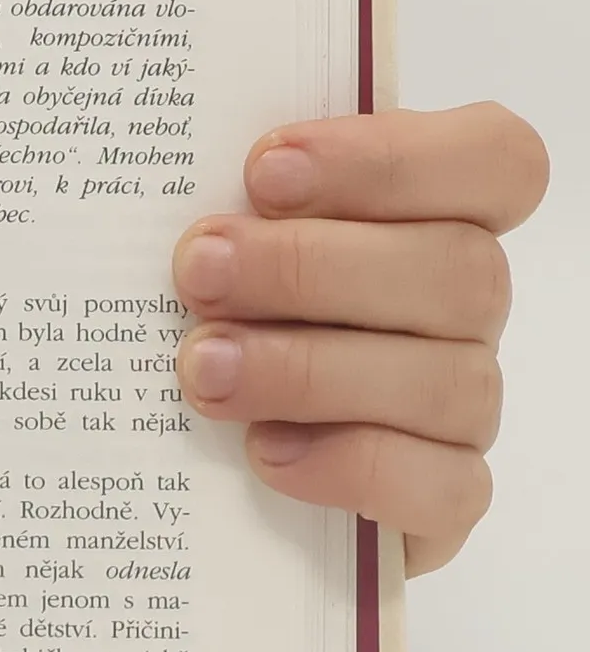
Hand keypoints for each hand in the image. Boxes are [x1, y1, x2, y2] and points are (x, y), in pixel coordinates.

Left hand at [173, 103, 547, 575]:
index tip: (264, 169)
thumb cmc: (213, 311)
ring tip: (202, 370)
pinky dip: (350, 465)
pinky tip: (264, 451)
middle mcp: (465, 306)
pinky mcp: (442, 496)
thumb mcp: (214, 239)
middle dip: (309, 268)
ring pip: (446, 380)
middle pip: (458, 270)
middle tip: (197, 272)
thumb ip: (223, 197)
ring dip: (309, 370)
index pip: (492, 159)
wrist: (201, 458)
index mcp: (437, 214)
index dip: (389, 158)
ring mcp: (464, 404)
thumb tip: (159, 155)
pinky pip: (442, 487)